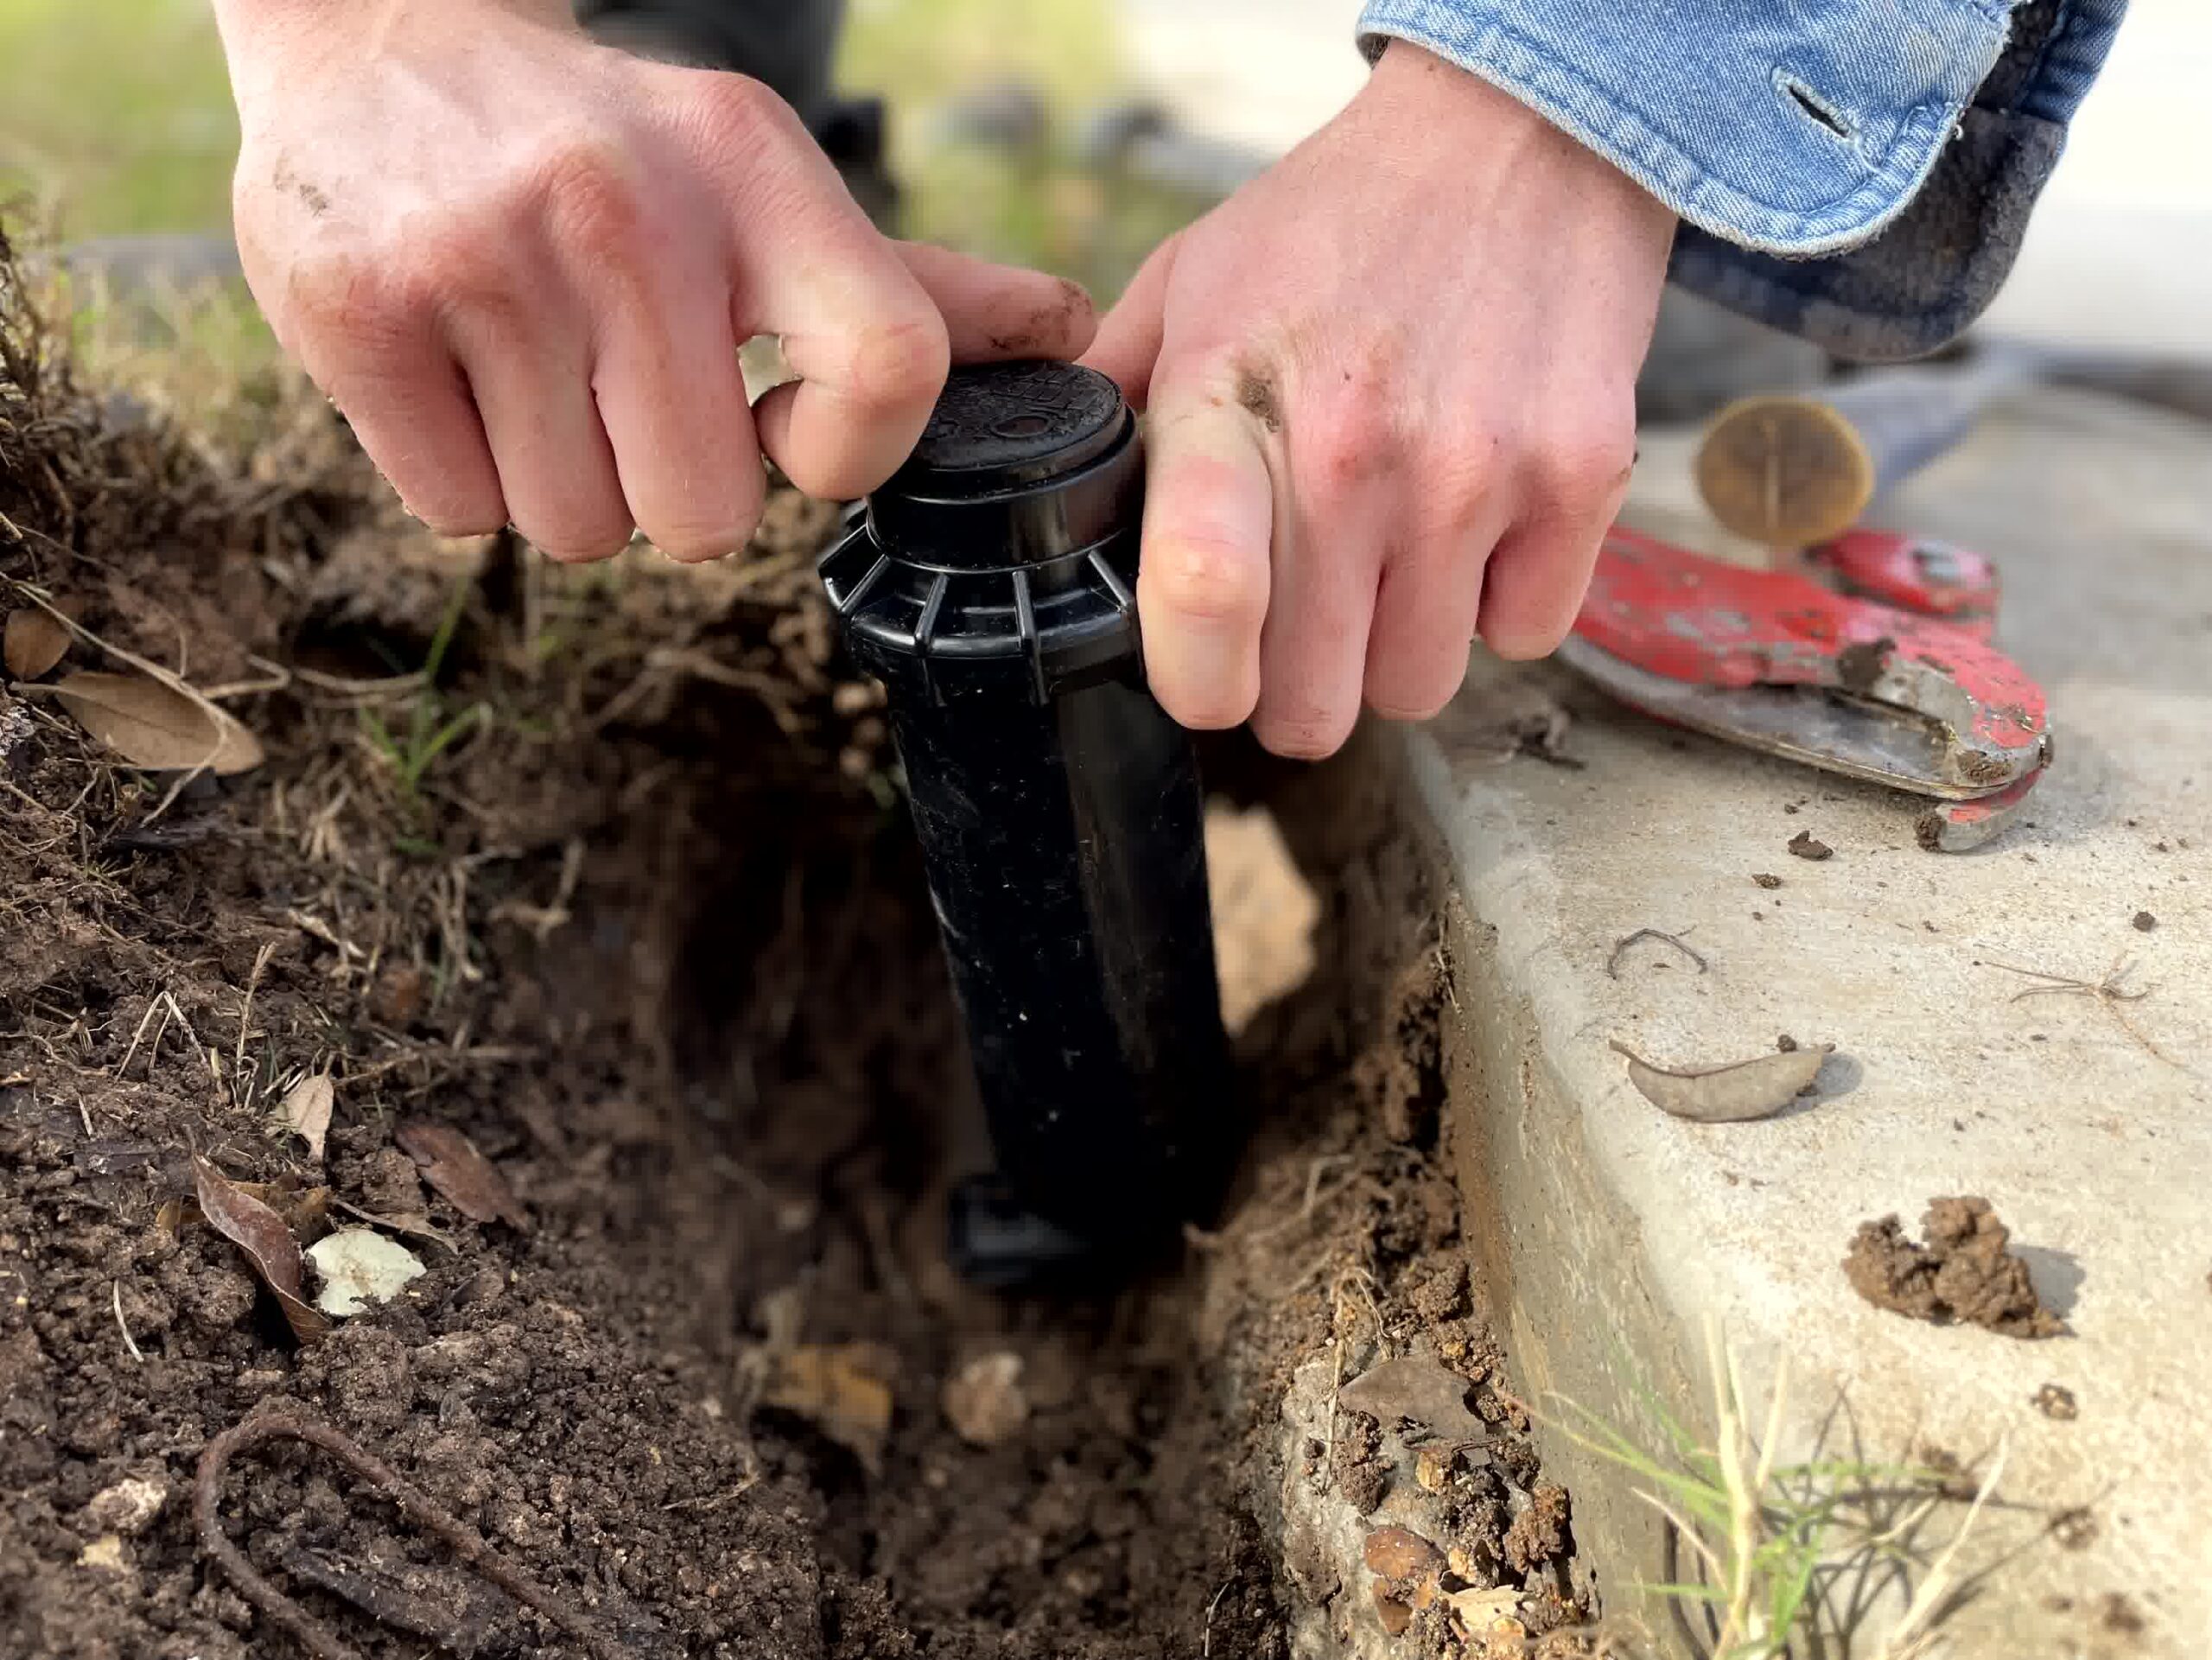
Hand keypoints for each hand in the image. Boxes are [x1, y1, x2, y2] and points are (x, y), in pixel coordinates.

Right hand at [215, 0, 1094, 560]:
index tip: (784, 430)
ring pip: (578, 530)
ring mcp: (482, 257)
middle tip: (628, 401)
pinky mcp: (358, 310)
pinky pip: (461, 514)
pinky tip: (459, 372)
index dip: (846, 454)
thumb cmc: (616, 152)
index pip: (891, 372)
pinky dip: (464, 478)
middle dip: (669, 492)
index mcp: (756, 170)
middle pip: (704, 515)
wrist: (385, 46)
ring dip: (565, 487)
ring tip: (537, 372)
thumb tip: (1069, 331)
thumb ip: (914, 284)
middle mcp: (626, 207)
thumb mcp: (767, 184)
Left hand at [1085, 43, 1673, 756]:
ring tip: (1396, 544)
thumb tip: (1051, 500)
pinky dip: (1500, 602)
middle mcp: (1355, 449)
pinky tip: (1479, 519)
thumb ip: (1118, 397)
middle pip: (1315, 706)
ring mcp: (1475, 473)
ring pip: (1418, 686)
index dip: (1199, 683)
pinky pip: (1524, 635)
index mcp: (1231, 399)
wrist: (1520, 134)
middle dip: (1302, 683)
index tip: (1207, 684)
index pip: (1204, 591)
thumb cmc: (1342, 222)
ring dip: (1401, 642)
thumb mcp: (1195, 280)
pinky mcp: (1579, 482)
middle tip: (1307, 616)